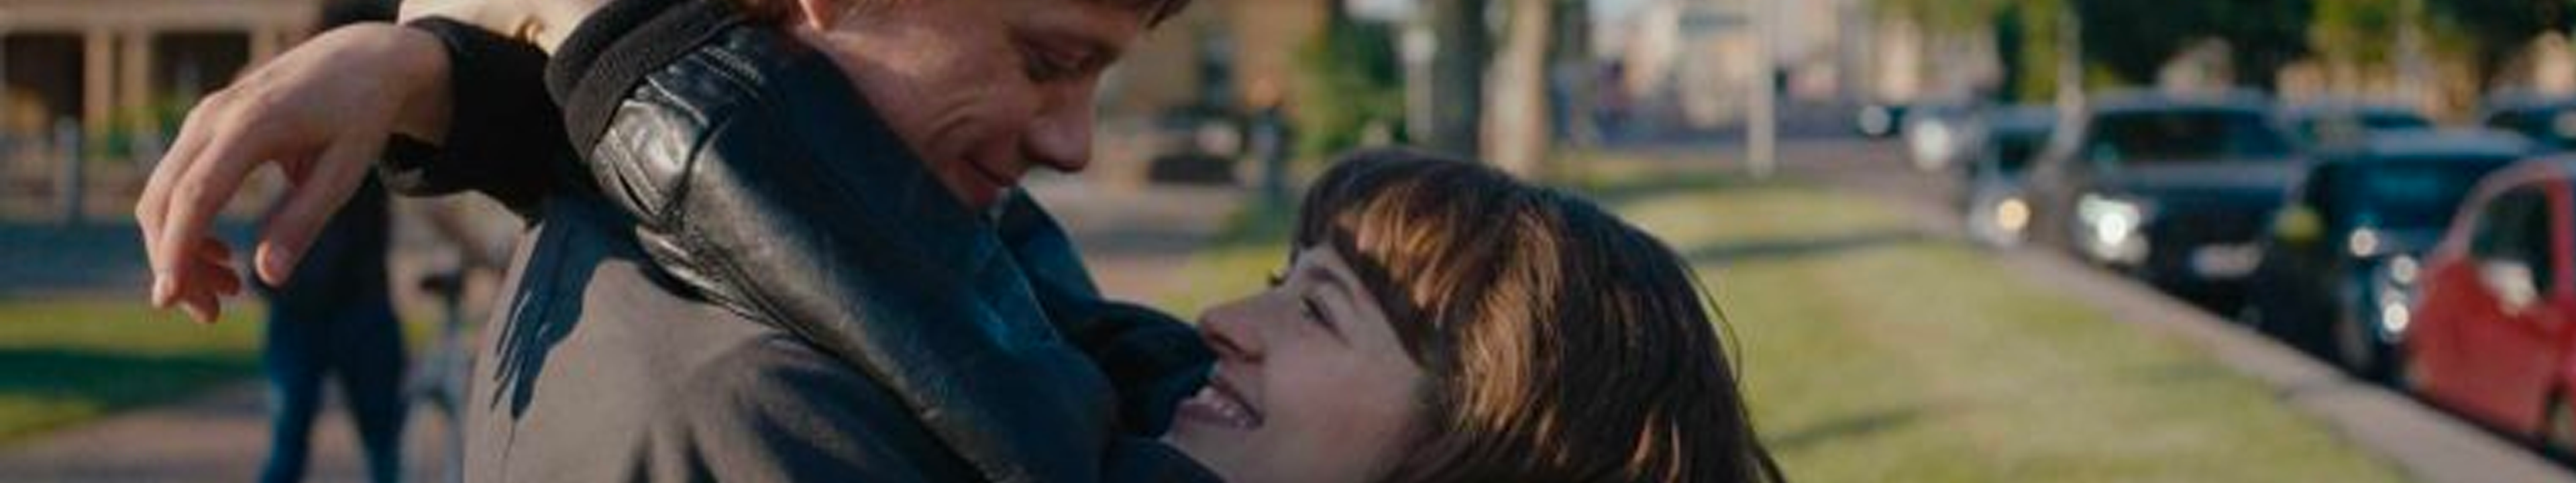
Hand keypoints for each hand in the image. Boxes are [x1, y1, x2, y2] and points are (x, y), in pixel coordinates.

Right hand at [134, 24, 450, 322]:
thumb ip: (306, 219)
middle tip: (210, 315)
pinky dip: (188, 226)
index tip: (169, 298)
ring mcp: (202, 121)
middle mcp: (212, 119)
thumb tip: (268, 276)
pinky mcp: (203, 129)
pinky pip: (178, 183)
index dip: (177, 248)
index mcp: (251, 125)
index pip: (196, 194)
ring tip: (227, 292)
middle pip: (164, 200)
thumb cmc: (358, 117)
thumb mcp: (346, 170)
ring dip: (180, 250)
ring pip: (162, 195)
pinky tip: (224, 258)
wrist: (357, 63)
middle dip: (175, 263)